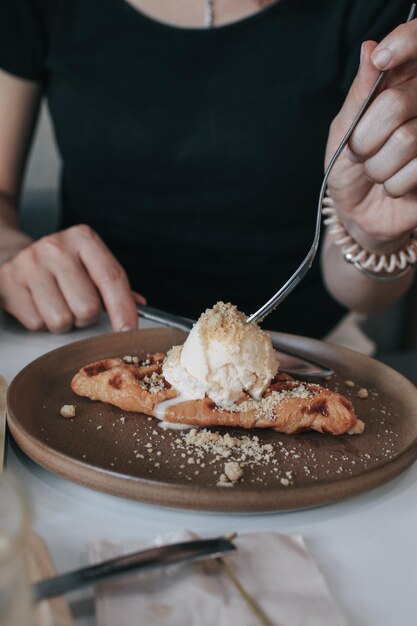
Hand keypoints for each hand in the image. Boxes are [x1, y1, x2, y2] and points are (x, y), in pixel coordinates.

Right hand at [0, 224, 145, 331]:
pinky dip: (41, 322)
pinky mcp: (8, 283)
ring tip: (57, 304)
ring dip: (64, 322)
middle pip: (88, 307)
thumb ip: (115, 285)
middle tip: (78, 307)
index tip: (129, 331)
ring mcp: (29, 264)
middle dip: (87, 316)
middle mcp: (55, 247)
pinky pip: (37, 323)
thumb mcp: (90, 264)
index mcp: (83, 238)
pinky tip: (38, 305)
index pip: (111, 278)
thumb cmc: (61, 266)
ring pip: (61, 320)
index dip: (123, 309)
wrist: (11, 253)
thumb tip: (139, 307)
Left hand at [326, 18, 416, 253]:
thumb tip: (370, 48)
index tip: (383, 57)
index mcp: (402, 84)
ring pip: (407, 140)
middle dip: (365, 139)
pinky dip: (394, 185)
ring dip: (378, 166)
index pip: (416, 44)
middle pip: (397, 104)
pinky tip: (395, 186)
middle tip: (360, 153)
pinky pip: (416, 169)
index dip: (405, 43)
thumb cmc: (349, 166)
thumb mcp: (344, 129)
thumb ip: (360, 93)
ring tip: (377, 171)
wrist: (358, 212)